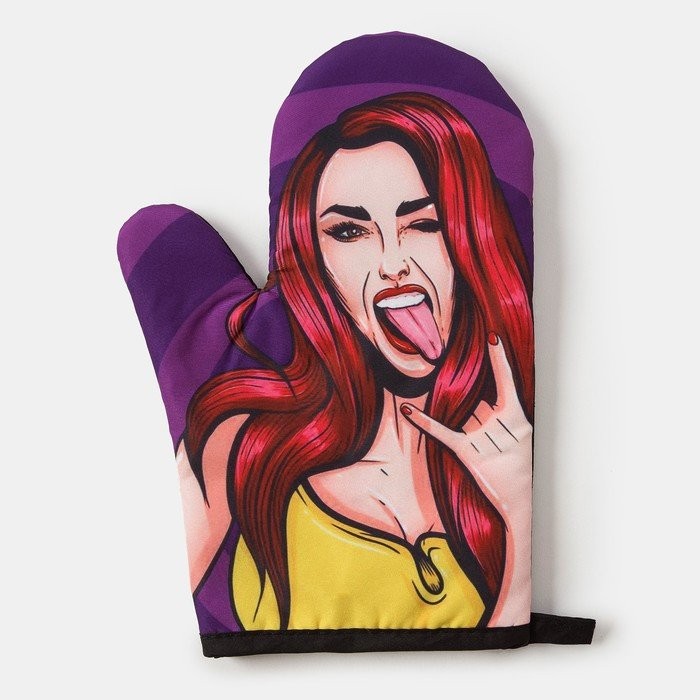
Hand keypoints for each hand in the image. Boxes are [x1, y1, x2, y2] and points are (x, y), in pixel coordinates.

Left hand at [400, 332, 532, 519]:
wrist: (520, 497)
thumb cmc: (521, 464)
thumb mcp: (522, 435)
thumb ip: (504, 416)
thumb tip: (485, 404)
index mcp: (518, 418)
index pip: (506, 382)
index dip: (499, 360)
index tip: (492, 338)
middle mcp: (502, 425)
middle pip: (482, 405)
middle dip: (486, 421)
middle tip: (498, 446)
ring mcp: (484, 439)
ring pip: (468, 418)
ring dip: (475, 432)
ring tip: (490, 454)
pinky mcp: (467, 453)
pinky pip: (442, 433)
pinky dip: (424, 422)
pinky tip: (408, 409)